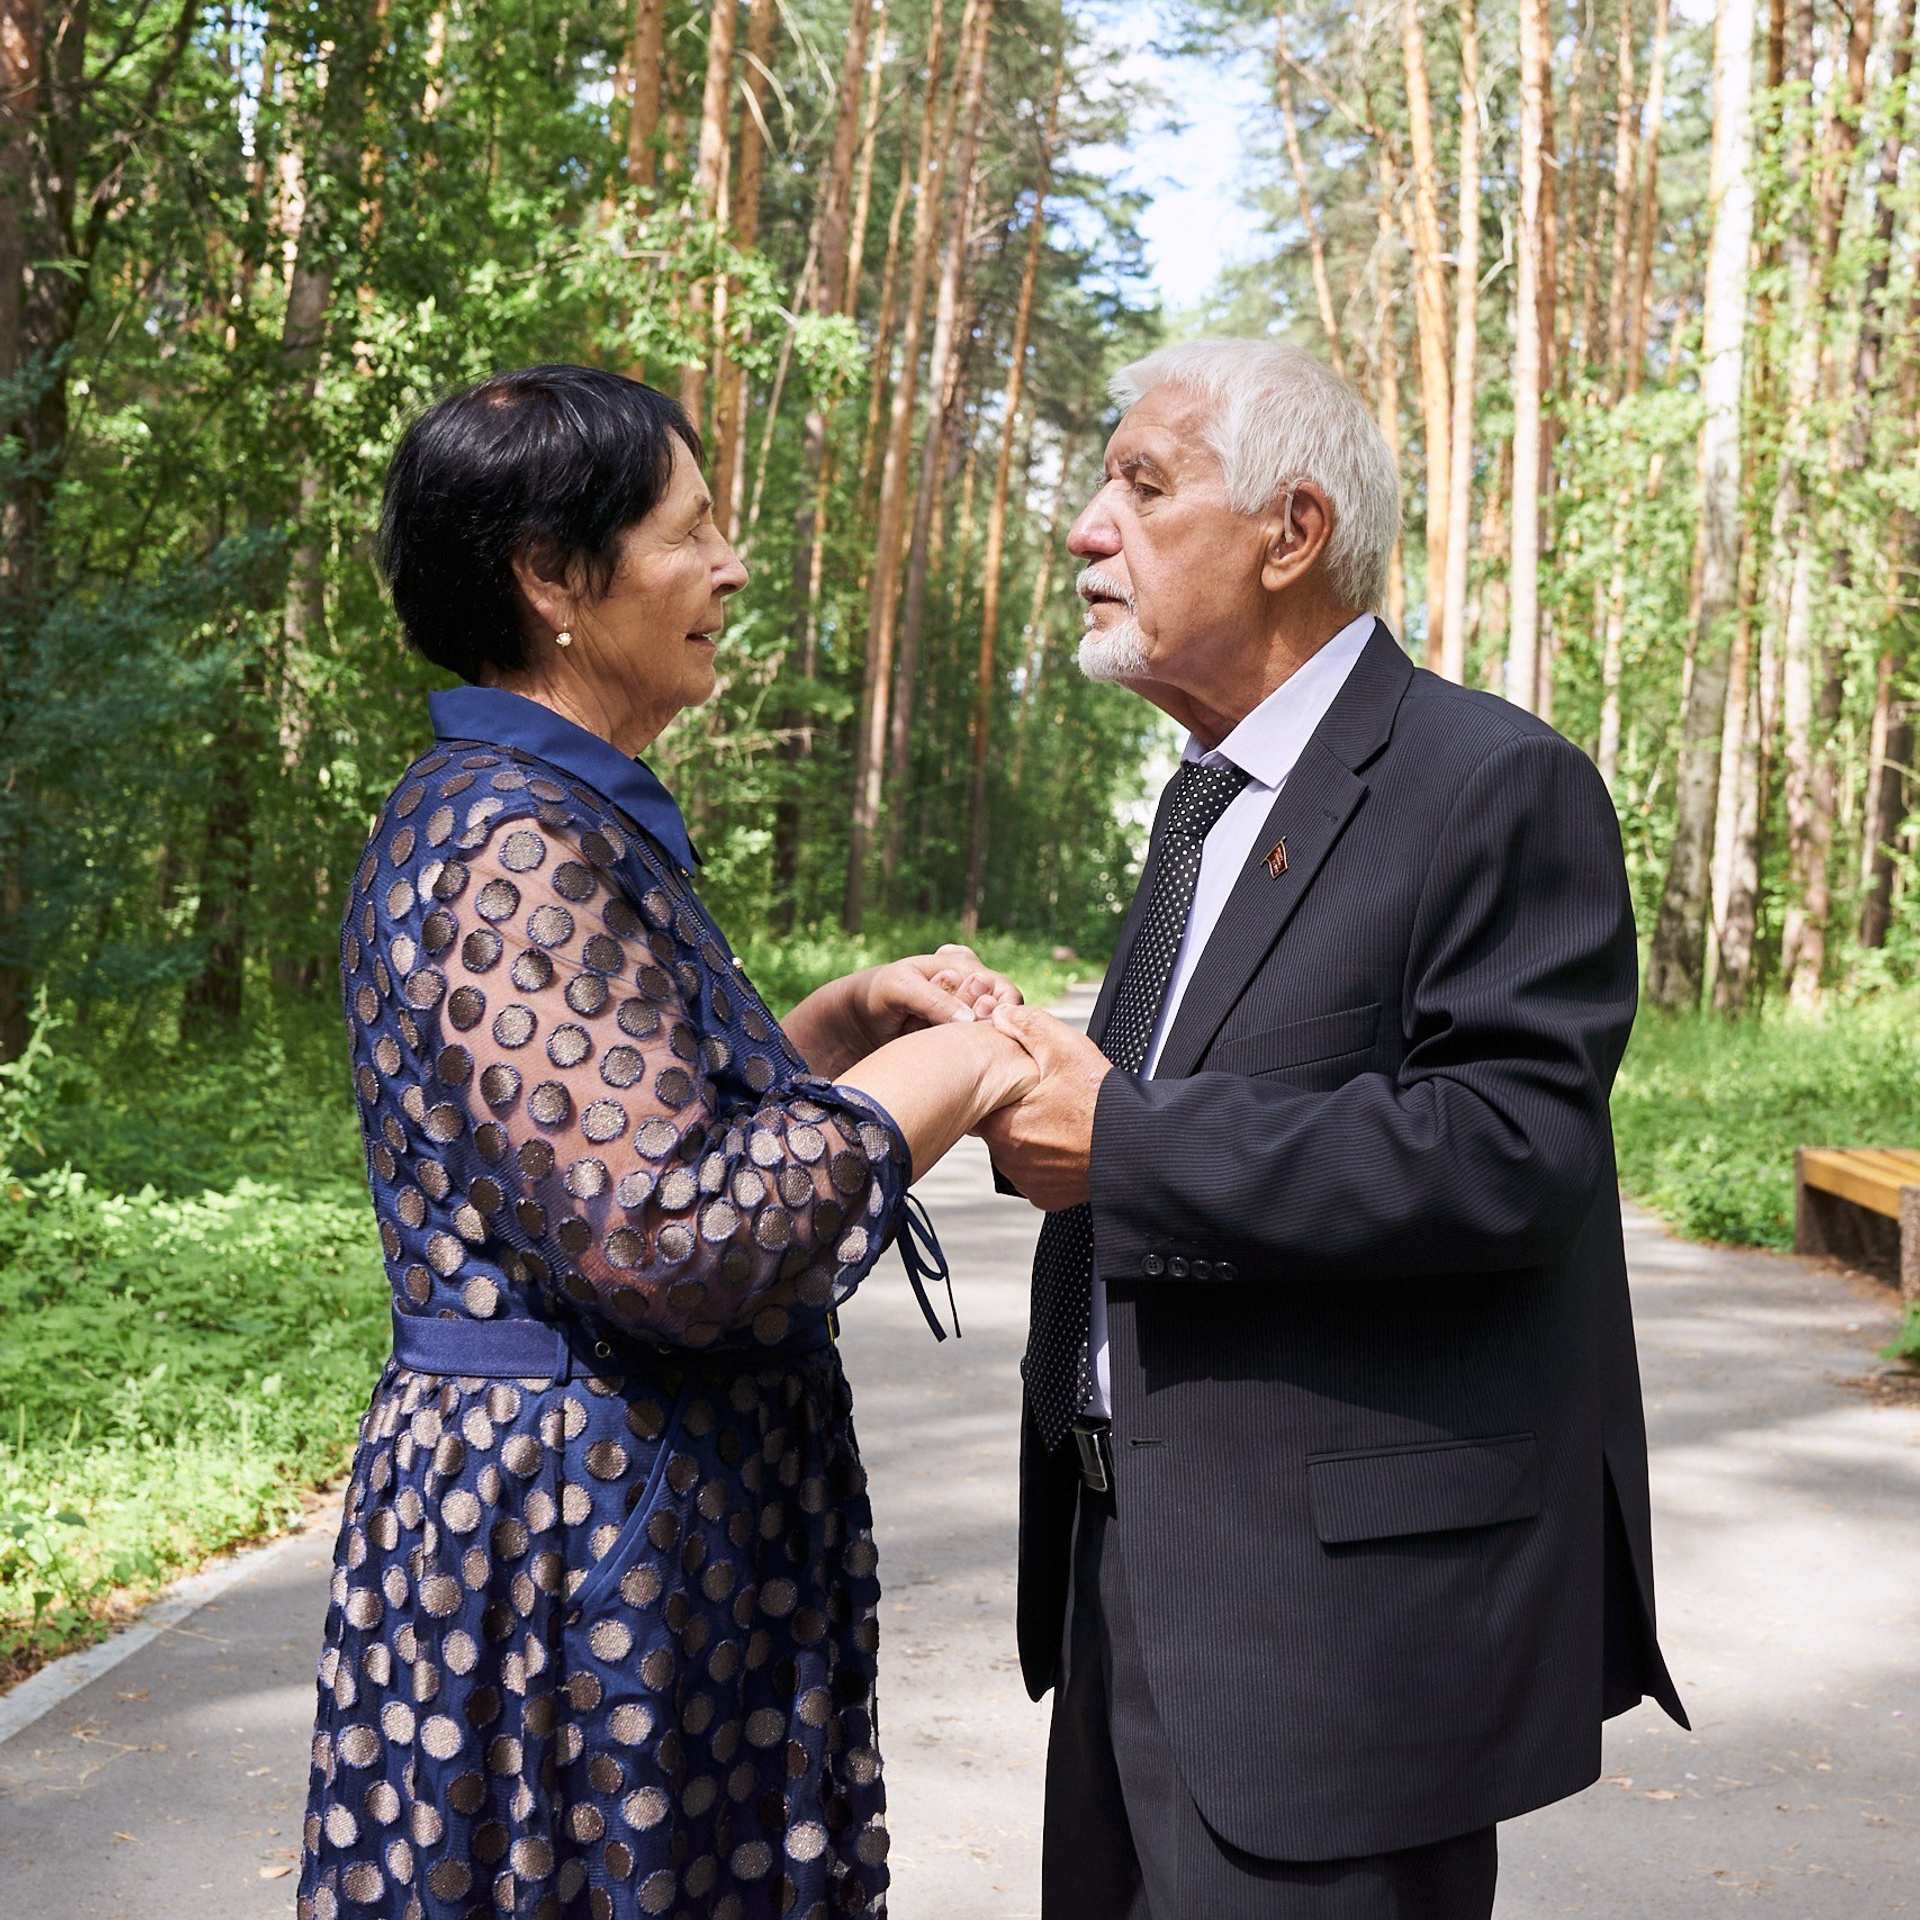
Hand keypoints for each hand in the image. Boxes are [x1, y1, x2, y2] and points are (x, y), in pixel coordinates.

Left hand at [855, 944, 1022, 1040]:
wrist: (854, 1022)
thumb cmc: (877, 993)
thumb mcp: (901, 987)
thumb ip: (934, 1000)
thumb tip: (971, 1021)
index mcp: (965, 968)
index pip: (1006, 992)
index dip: (1000, 1007)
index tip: (979, 1016)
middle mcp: (971, 994)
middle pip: (1002, 1018)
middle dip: (984, 1026)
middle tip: (954, 1028)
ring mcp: (964, 1020)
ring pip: (989, 1039)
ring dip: (972, 1044)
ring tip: (939, 1039)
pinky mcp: (954, 1043)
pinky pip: (973, 1054)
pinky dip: (964, 1057)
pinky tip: (941, 1054)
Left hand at [972, 1003, 1110, 1210]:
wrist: (1139, 1149)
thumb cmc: (1104, 1104)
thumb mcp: (1065, 1048)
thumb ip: (1027, 1025)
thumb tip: (1000, 1015)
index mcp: (1003, 1126)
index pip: (975, 1106)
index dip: (992, 1090)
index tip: (1012, 1083)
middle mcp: (1009, 1159)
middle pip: (996, 1128)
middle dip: (1014, 1111)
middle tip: (1043, 1097)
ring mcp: (1028, 1181)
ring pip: (1016, 1151)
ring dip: (1030, 1136)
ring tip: (1058, 1118)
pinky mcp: (1047, 1196)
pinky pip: (1036, 1173)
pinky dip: (1047, 1160)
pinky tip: (1066, 1142)